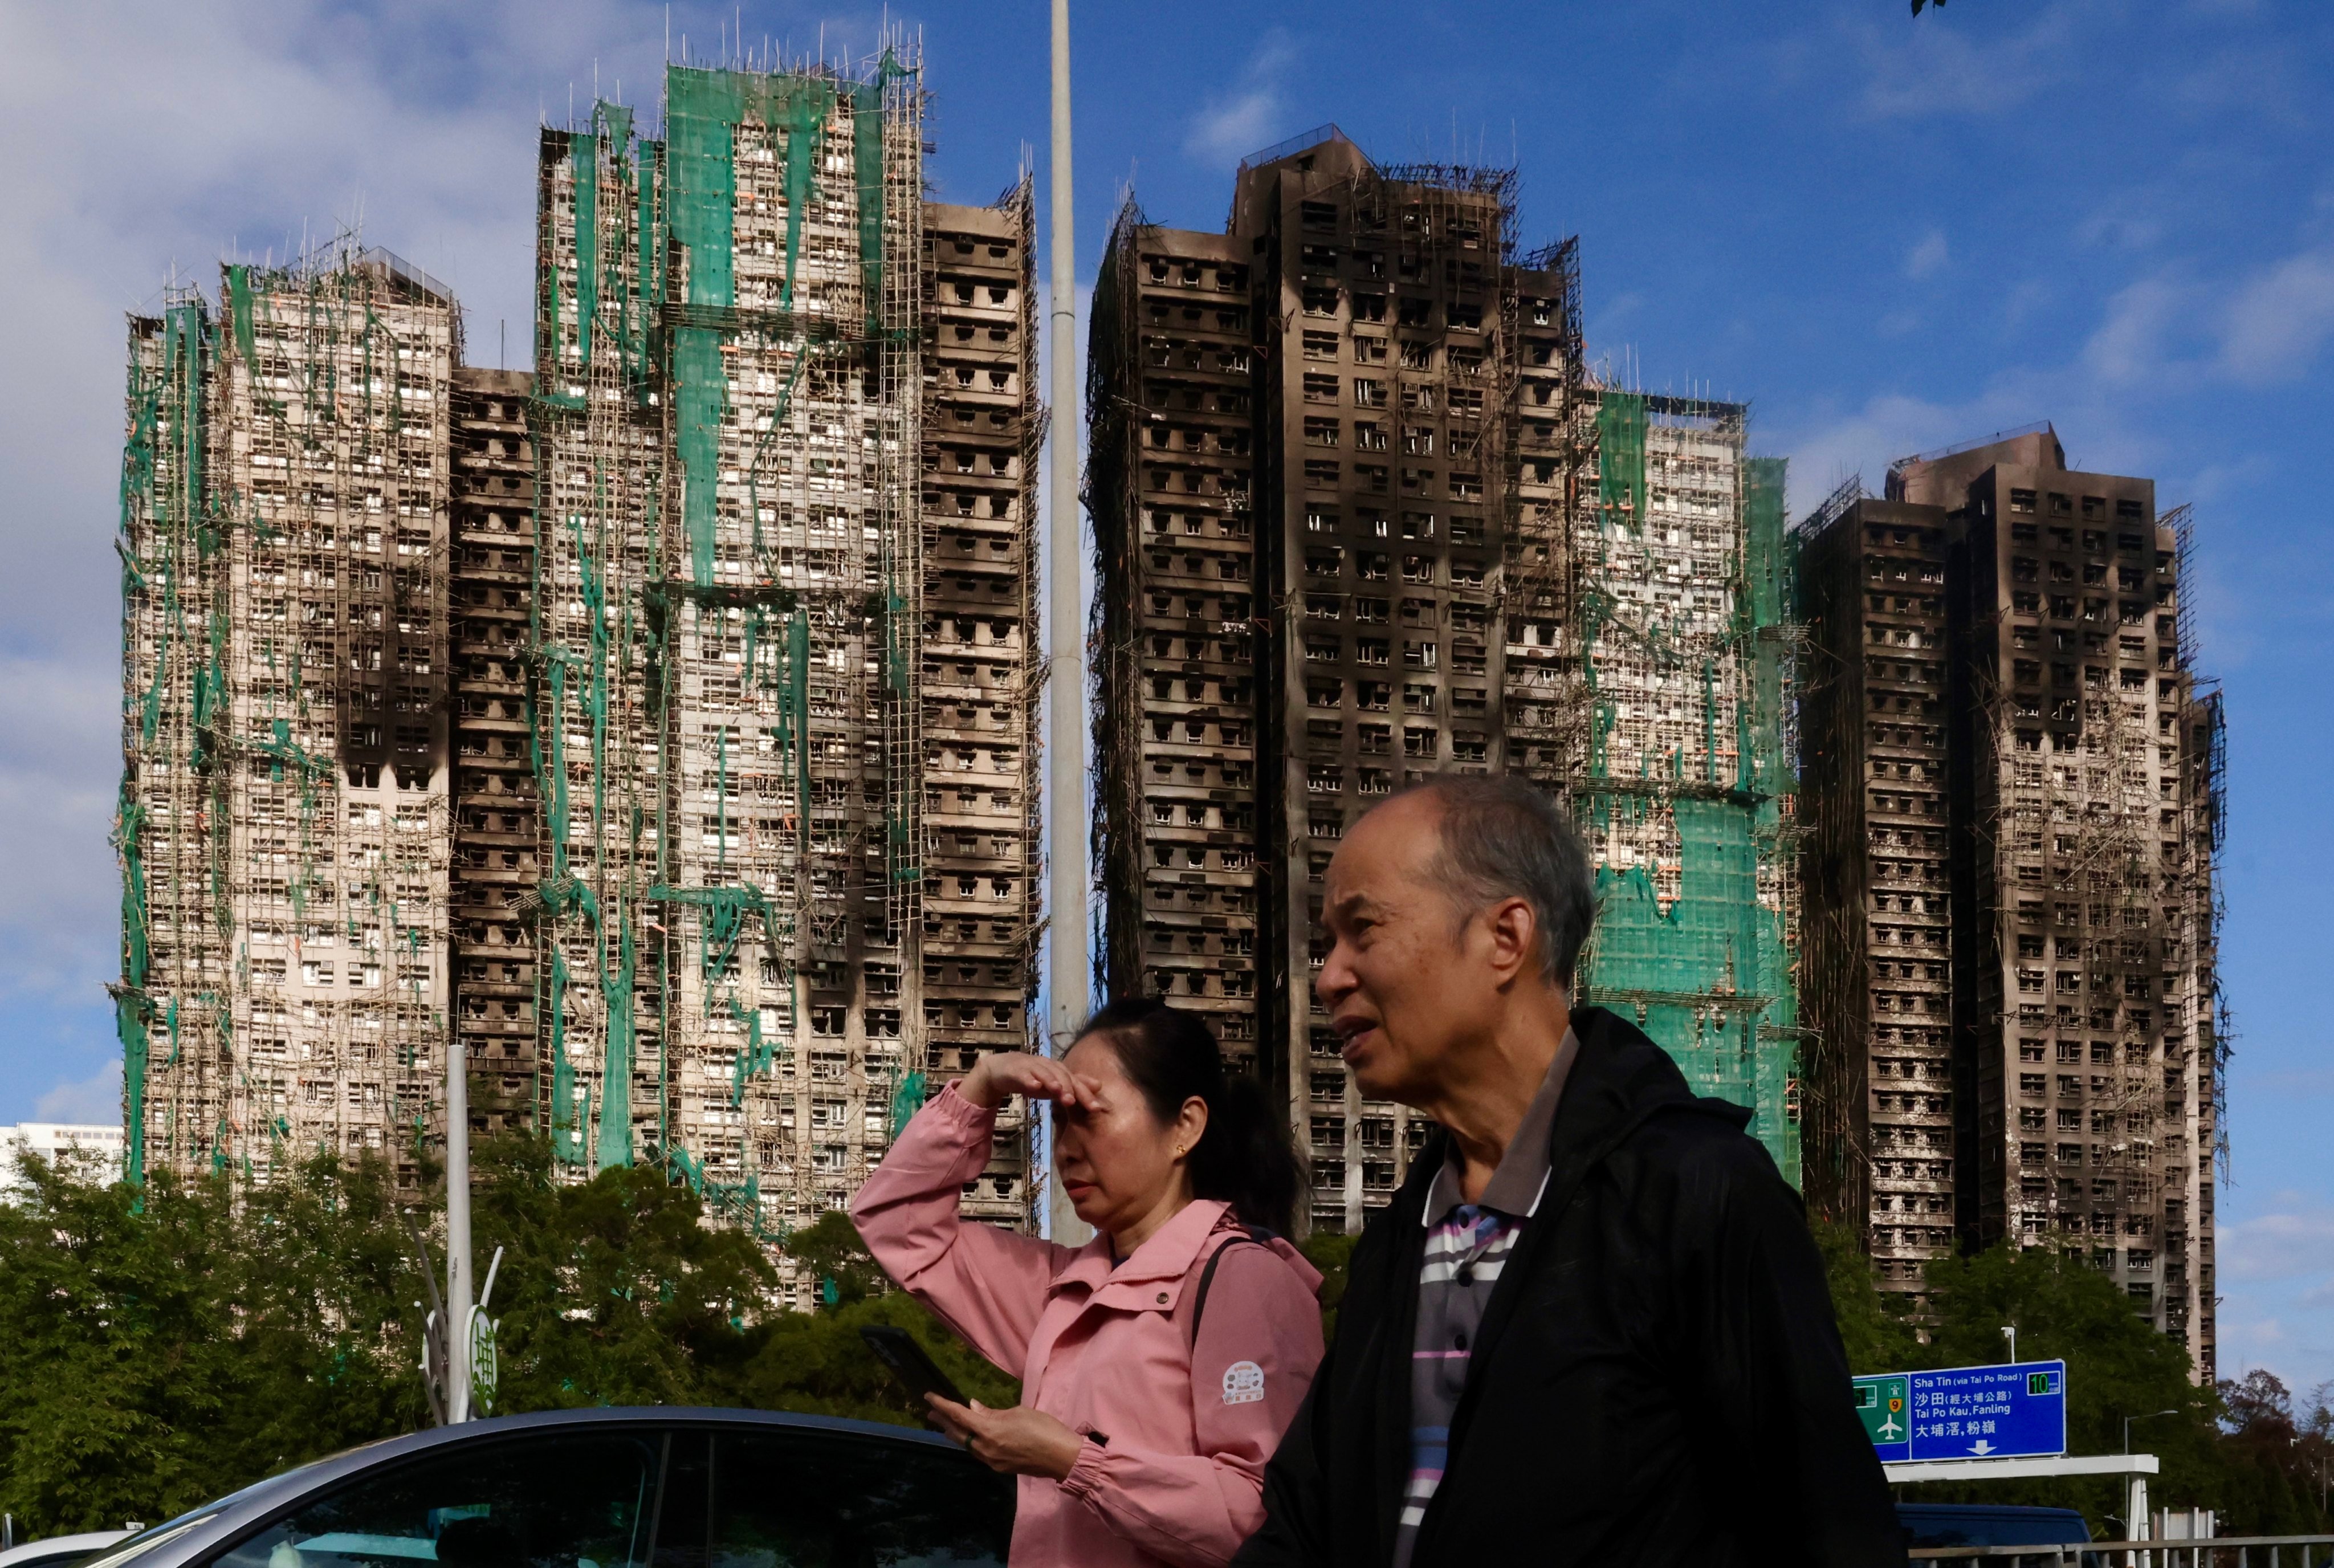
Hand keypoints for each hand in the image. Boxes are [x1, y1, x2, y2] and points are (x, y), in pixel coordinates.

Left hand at [925, 1394, 1086, 1479]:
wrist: (1061, 1456)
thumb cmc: (1043, 1428)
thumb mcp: (1017, 1412)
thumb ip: (992, 1413)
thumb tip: (973, 1407)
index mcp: (989, 1430)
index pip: (959, 1416)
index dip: (942, 1405)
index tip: (928, 1397)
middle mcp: (985, 1448)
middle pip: (958, 1433)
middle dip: (944, 1422)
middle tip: (931, 1413)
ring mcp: (991, 1460)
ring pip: (967, 1445)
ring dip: (955, 1434)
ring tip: (946, 1425)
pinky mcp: (1000, 1467)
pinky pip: (978, 1453)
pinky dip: (970, 1442)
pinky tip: (970, 1438)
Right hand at [957, 1050, 1104, 1112]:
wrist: (1004, 1069)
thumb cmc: (1034, 1077)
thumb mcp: (1054, 1085)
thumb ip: (1075, 1085)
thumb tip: (1099, 1086)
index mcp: (1058, 1070)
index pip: (1075, 1081)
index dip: (1085, 1093)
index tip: (1096, 1108)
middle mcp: (1048, 1066)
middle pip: (1061, 1075)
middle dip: (1069, 1088)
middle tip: (1075, 1101)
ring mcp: (1031, 1066)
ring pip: (1044, 1072)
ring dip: (1052, 1081)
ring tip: (1058, 1091)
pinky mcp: (1016, 1070)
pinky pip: (1023, 1074)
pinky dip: (1029, 1079)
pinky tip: (1034, 1086)